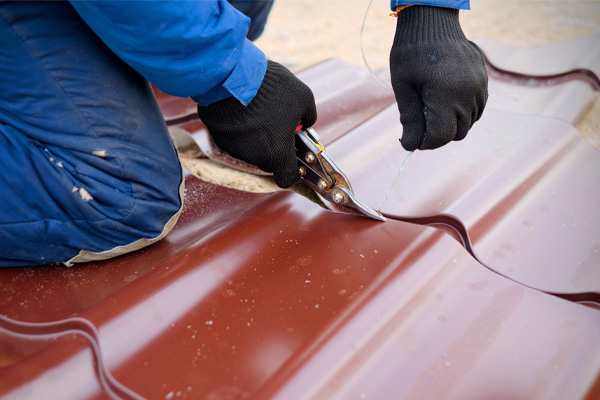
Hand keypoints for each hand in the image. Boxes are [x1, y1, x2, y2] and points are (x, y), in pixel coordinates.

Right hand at [197, 61, 316, 187]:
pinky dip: (240, 127)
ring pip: (251, 148)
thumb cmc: (271, 88)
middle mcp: (254, 157)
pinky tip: (242, 107)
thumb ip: (309, 116)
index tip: (294, 156)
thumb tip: (305, 123)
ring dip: (256, 135)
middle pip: (269, 159)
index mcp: (277, 154)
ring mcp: (233, 148)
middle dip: (275, 145)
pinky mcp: (219, 136)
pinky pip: (234, 137)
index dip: (293, 169)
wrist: (231, 75)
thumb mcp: (304, 97)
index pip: (287, 178)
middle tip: (278, 122)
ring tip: (258, 109)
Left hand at [390, 6, 487, 150]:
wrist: (431, 23)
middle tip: (419, 124)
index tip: (410, 140)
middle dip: (437, 135)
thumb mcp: (403, 86)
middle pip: (457, 133)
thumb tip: (411, 146)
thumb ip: (410, 118)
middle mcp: (468, 93)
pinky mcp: (483, 82)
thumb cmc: (411, 54)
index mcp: (446, 94)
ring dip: (450, 124)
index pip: (441, 136)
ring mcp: (479, 87)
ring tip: (430, 108)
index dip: (424, 143)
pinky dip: (461, 113)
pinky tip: (445, 101)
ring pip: (468, 123)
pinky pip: (476, 109)